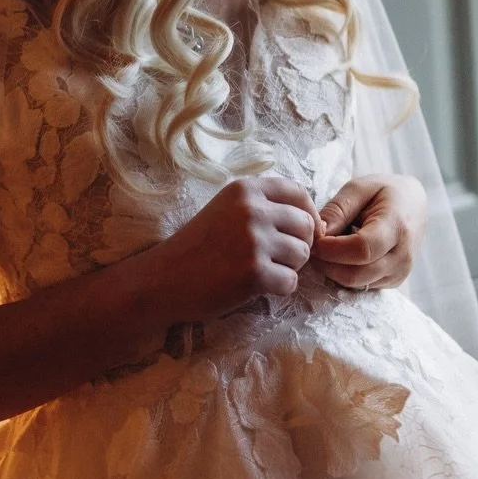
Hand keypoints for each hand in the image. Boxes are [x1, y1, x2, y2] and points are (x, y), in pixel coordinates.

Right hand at [153, 174, 316, 323]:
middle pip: (306, 225)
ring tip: (263, 270)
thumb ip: (262, 206)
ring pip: (302, 254)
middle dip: (299, 244)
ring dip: (289, 267)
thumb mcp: (226, 209)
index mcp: (245, 189)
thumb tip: (314, 221)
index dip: (308, 213)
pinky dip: (278, 289)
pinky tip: (256, 286)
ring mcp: (254, 241)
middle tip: (278, 257)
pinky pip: (291, 282)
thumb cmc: (197, 246)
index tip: (303, 231)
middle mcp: (252, 209)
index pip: (298, 192)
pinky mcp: (254, 272)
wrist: (163, 279)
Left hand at [312, 175, 426, 291]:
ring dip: (332, 270)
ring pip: (355, 284)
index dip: (332, 249)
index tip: (314, 238)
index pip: (361, 250)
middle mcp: (402, 256)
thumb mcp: (359, 188)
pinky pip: (360, 286)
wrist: (414, 204)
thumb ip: (337, 210)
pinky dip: (343, 274)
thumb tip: (317, 234)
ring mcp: (399, 273)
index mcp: (397, 226)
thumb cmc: (385, 192)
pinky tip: (339, 256)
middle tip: (312, 246)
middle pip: (355, 274)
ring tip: (325, 248)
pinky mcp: (393, 282)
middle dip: (326, 263)